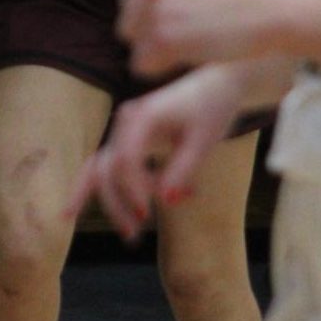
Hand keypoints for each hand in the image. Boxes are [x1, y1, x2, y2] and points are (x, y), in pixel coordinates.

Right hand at [68, 64, 255, 240]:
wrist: (216, 86)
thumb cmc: (213, 109)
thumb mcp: (204, 140)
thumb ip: (183, 169)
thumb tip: (166, 200)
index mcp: (143, 116)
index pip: (126, 159)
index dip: (133, 189)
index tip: (148, 211)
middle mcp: (127, 121)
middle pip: (107, 167)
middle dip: (116, 203)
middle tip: (133, 235)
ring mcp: (125, 130)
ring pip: (104, 169)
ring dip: (112, 201)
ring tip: (132, 233)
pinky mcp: (130, 139)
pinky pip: (112, 167)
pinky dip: (114, 190)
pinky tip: (128, 209)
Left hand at [118, 0, 281, 74]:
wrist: (268, 15)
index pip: (126, 3)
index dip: (144, 21)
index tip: (168, 30)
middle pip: (125, 28)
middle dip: (145, 40)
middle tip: (177, 46)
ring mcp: (160, 17)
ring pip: (135, 50)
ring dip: (155, 58)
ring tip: (183, 55)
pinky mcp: (168, 42)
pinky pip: (142, 66)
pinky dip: (158, 71)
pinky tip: (182, 64)